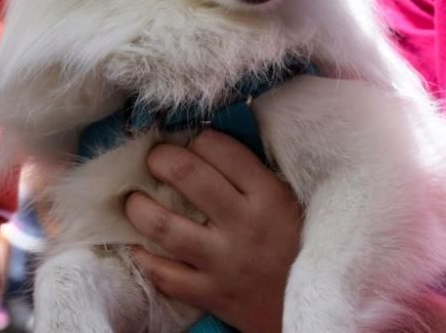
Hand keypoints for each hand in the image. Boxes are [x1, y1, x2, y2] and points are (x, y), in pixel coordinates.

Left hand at [125, 130, 302, 332]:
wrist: (312, 307)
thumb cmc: (299, 246)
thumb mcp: (289, 202)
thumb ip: (256, 176)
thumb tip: (209, 145)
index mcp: (267, 195)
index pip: (220, 150)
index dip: (197, 138)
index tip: (190, 142)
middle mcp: (243, 224)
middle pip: (187, 176)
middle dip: (160, 159)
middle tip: (154, 159)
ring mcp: (224, 262)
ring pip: (166, 226)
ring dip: (140, 208)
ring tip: (134, 199)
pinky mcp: (211, 294)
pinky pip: (165, 275)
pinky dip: (145, 259)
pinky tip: (138, 246)